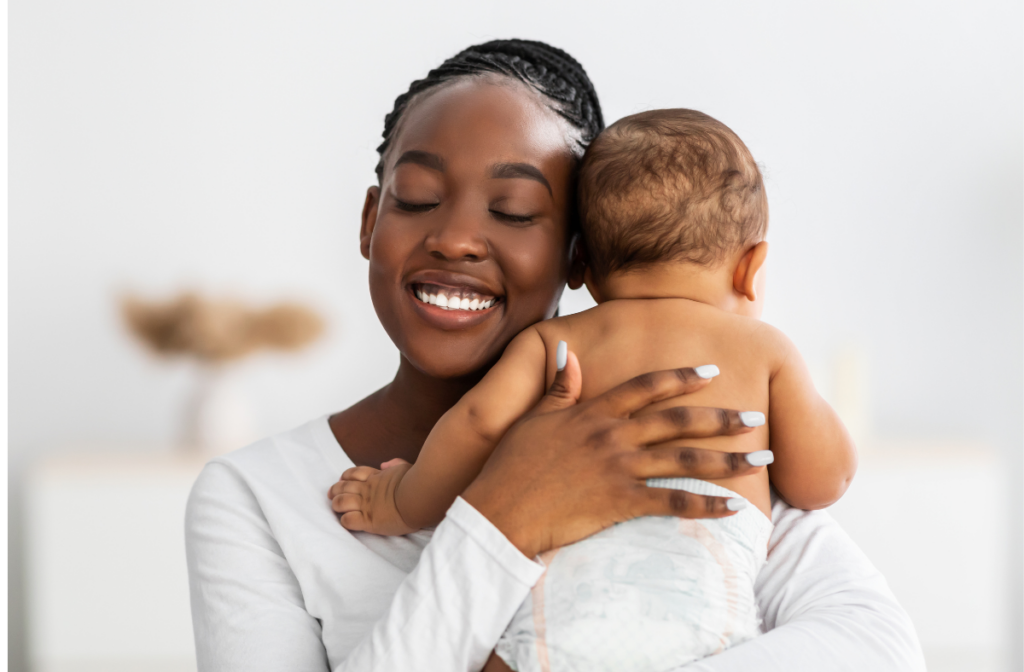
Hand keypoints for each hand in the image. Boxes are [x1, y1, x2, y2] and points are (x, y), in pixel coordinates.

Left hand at [329, 459, 417, 535]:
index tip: (343, 480)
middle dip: (335, 490)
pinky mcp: (368, 521)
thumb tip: (384, 465)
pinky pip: (348, 520)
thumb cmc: (417, 483)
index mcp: (376, 477)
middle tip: (332, 494)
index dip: (345, 477)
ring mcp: (366, 505)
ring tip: (337, 507)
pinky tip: (348, 521)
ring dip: (336, 504)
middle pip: (342, 487)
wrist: (418, 498)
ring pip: (340, 502)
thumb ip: (395, 464)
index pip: (353, 473)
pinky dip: (345, 521)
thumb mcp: (407, 467)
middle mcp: (367, 490)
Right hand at [462, 348, 768, 557]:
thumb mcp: (534, 419)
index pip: (645, 387)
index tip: (711, 373)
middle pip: (677, 421)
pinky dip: (706, 505)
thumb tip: (571, 353)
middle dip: (721, 418)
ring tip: (761, 459)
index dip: (680, 379)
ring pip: (684, 459)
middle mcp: (612, 435)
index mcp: (593, 413)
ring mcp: (618, 468)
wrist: (499, 511)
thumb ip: (560, 388)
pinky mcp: (620, 502)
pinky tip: (734, 508)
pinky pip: (673, 502)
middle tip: (756, 417)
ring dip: (728, 459)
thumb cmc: (511, 466)